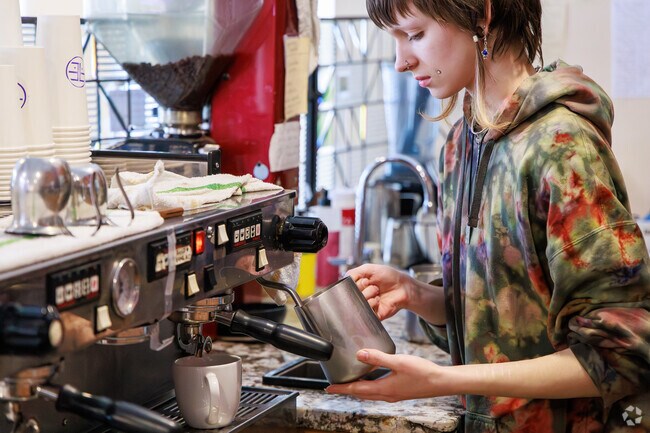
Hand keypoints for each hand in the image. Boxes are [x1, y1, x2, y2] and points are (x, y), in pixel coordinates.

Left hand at [325, 349, 446, 401]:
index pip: (357, 390)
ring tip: (348, 383)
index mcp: (384, 389)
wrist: (441, 382)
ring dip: (357, 389)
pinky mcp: (399, 391)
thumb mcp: (399, 362)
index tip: (328, 388)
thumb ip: (378, 358)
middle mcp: (387, 395)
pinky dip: (369, 387)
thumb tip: (359, 355)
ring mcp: (393, 394)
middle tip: (334, 386)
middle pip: (361, 394)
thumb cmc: (423, 372)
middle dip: (346, 390)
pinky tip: (370, 379)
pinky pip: (378, 391)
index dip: (341, 388)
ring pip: (370, 393)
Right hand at [346, 264, 411, 319]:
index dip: (355, 283)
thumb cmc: (389, 276)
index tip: (365, 280)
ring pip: (358, 302)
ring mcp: (366, 305)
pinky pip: (366, 312)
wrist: (403, 287)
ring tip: (377, 292)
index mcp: (358, 285)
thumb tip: (344, 278)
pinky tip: (378, 300)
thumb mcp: (370, 268)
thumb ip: (355, 272)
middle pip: (351, 295)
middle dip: (362, 288)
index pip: (347, 286)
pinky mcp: (372, 314)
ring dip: (369, 295)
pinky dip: (372, 304)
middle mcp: (361, 295)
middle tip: (372, 285)